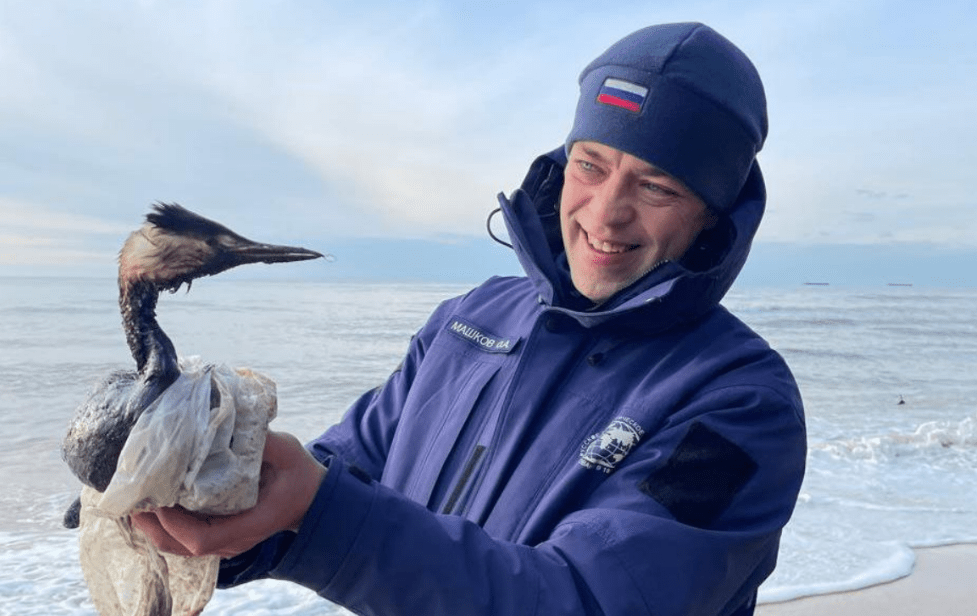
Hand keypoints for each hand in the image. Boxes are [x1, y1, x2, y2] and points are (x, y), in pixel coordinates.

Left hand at [131, 430, 326, 557]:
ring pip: (177, 544)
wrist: (309, 496)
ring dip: (153, 524)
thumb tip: (234, 419)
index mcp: (250, 524)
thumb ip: (264, 441)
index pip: (202, 538)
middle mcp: (233, 539)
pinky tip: (153, 499)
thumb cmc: (298, 475)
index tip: (158, 498)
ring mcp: (225, 540)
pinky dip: (164, 521)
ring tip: (136, 498)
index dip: (173, 523)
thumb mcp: (288, 452)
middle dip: (151, 524)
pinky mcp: (219, 532)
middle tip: (133, 496)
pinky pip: (183, 535)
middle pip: (180, 546)